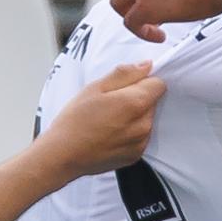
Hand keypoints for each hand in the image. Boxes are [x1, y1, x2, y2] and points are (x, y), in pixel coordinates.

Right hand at [39, 62, 165, 179]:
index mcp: (136, 103)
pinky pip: (140, 137)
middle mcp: (144, 124)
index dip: (142, 81)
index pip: (158, 84)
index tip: (124, 87)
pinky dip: (130, 134)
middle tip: (110, 104)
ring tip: (108, 121)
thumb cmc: (75, 120)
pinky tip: (110, 135)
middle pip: (152, 102)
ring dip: (134, 117)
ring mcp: (141, 142)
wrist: (63, 155)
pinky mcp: (136, 155)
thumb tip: (147, 65)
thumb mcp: (95, 88)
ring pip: (146, 120)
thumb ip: (125, 74)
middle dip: (137, 99)